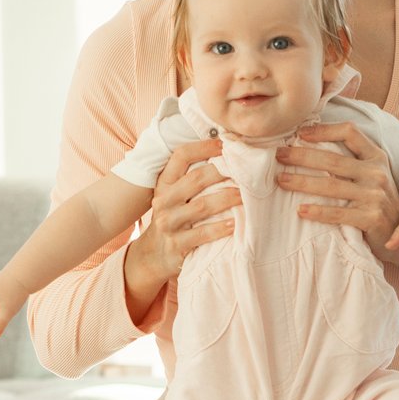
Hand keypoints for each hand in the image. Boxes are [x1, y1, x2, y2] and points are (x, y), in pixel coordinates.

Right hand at [130, 136, 239, 287]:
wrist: (152, 255)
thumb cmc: (172, 220)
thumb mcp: (173, 197)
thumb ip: (190, 180)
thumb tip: (225, 157)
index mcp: (164, 184)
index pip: (181, 156)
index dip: (203, 147)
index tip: (225, 144)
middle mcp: (164, 200)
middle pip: (196, 178)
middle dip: (223, 172)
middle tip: (246, 170)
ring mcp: (168, 223)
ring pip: (202, 205)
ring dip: (227, 198)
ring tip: (246, 195)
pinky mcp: (176, 245)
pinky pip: (202, 234)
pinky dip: (220, 228)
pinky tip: (235, 224)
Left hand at [274, 123, 398, 259]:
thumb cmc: (379, 201)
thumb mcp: (373, 174)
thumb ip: (352, 161)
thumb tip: (311, 147)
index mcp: (376, 157)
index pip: (350, 132)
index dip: (324, 130)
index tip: (300, 133)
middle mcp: (377, 172)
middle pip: (333, 160)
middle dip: (302, 156)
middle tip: (279, 156)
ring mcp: (375, 195)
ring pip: (332, 186)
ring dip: (302, 182)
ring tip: (281, 181)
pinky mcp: (372, 218)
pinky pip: (339, 213)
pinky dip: (318, 212)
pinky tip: (300, 211)